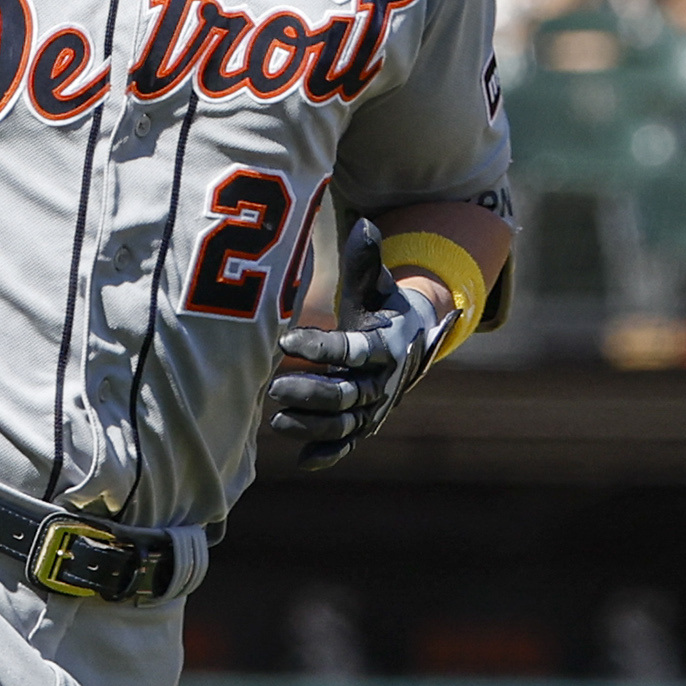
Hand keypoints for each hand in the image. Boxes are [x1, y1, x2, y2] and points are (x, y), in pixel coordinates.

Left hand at [265, 221, 460, 469]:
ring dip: (312, 426)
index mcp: (388, 345)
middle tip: (274, 386)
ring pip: (344, 423)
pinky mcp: (365, 424)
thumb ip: (368, 262)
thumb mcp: (376, 285)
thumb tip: (364, 224)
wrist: (411, 342)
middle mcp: (385, 381)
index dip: (320, 346)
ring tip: (276, 421)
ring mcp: (376, 407)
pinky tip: (302, 461)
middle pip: (348, 393)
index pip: (351, 349)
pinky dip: (327, 454)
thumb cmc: (382, 308)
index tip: (285, 338)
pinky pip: (348, 443)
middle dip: (311, 392)